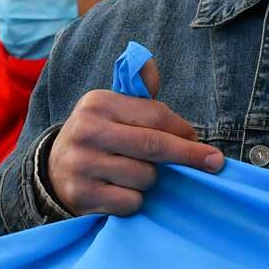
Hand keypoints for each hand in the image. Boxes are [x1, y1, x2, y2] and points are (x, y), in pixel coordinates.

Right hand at [47, 58, 223, 216]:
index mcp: (98, 103)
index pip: (156, 116)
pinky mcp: (83, 195)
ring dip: (151, 181)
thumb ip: (138, 92)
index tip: (201, 143)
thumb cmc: (100, 138)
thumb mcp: (112, 109)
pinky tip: (121, 192)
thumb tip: (151, 66)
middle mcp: (87, 131)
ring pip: (146, 177)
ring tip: (135, 175)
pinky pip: (131, 202)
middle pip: (155, 146)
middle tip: (215, 163)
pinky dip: (135, 201)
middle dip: (190, 156)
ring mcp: (83, 164)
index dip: (184, 132)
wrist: (54, 172)